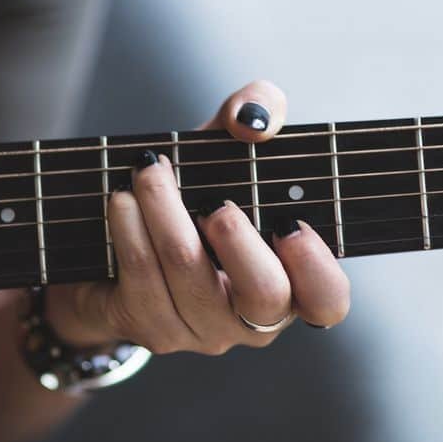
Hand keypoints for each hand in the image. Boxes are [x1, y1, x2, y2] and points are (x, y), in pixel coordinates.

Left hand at [46, 81, 350, 354]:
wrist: (115, 246)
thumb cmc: (193, 196)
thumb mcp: (229, 148)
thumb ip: (256, 111)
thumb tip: (252, 118)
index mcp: (290, 282)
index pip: (327, 300)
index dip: (317, 269)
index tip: (290, 226)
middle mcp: (253, 318)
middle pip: (264, 296)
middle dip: (239, 242)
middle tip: (217, 204)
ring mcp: (202, 330)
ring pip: (189, 277)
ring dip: (166, 212)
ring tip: (148, 171)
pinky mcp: (153, 328)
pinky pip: (143, 277)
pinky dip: (131, 229)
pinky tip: (123, 199)